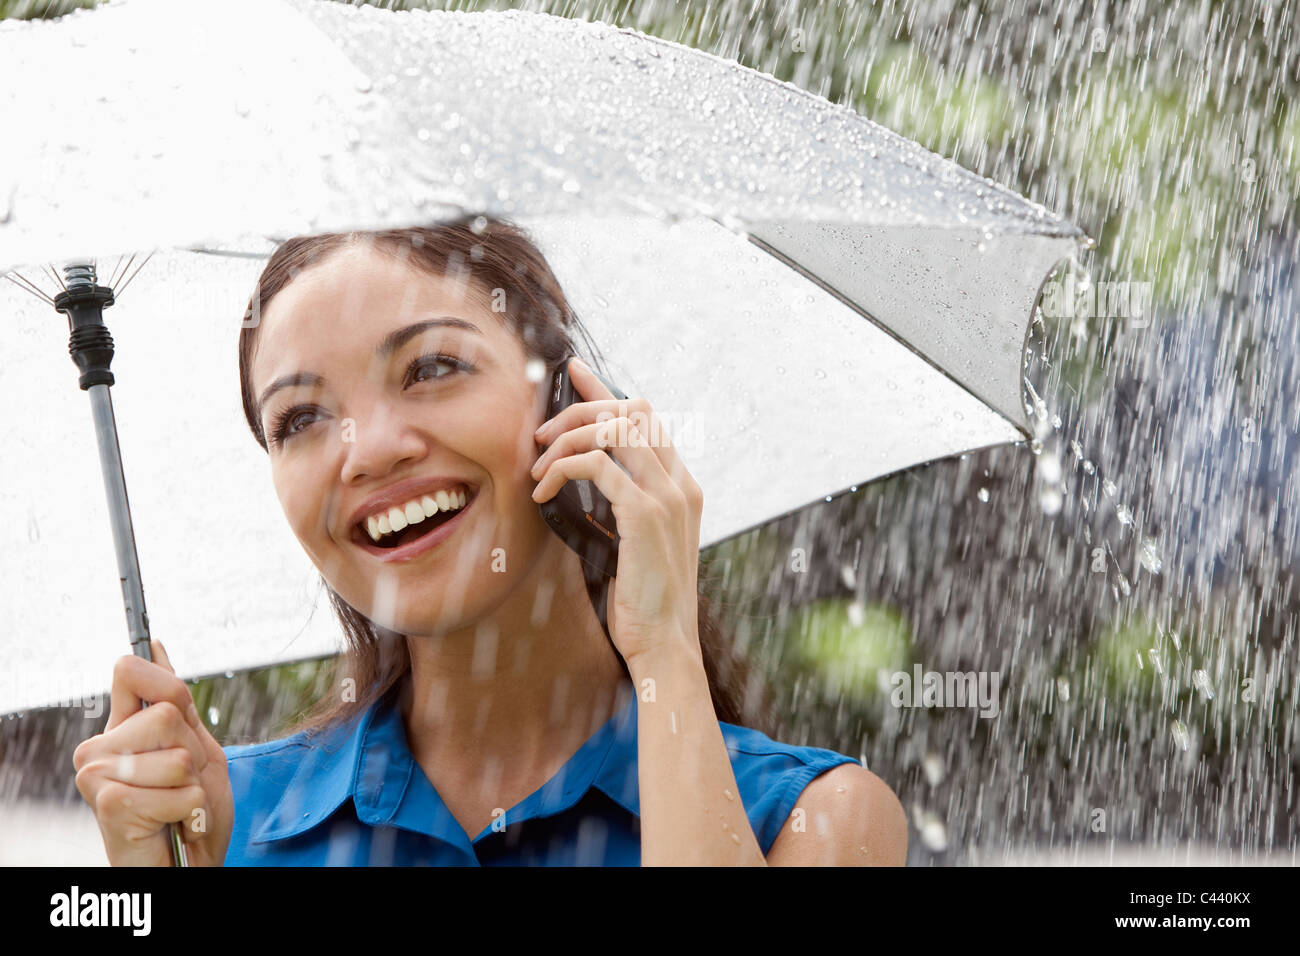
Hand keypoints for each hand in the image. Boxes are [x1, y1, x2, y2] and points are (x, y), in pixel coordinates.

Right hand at [73, 640, 233, 865]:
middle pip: (167, 712)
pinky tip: (169, 824)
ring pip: (176, 754)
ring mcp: (96, 775)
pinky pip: (177, 789)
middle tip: (181, 783)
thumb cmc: (189, 811)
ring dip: (192, 785)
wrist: (186, 864)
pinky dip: (188, 809)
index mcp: (118, 728)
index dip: (169, 690)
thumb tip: (153, 643)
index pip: (133, 671)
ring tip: (175, 806)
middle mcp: (98, 747)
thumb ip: (174, 699)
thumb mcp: (195, 745)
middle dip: (192, 752)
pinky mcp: (108, 803)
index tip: (180, 721)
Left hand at [530, 357, 704, 664]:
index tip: (573, 371)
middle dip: (579, 409)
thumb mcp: (637, 543)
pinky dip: (561, 470)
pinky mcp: (645, 515)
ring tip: (538, 467)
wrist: (665, 645)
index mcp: (682, 487)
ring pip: (613, 428)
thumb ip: (623, 506)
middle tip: (542, 435)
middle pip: (632, 409)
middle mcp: (681, 484)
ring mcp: (668, 497)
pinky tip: (541, 492)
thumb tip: (585, 478)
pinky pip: (596, 465)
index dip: (606, 390)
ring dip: (566, 439)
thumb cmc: (644, 601)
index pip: (647, 416)